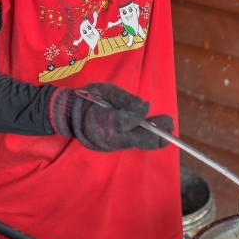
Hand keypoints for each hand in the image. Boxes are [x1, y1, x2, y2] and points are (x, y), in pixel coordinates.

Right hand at [48, 82, 173, 151]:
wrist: (68, 114)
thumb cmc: (88, 97)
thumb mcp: (105, 90)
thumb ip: (125, 98)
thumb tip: (144, 106)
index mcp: (104, 120)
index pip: (128, 120)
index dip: (140, 115)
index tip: (150, 107)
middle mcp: (107, 137)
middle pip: (136, 139)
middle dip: (156, 134)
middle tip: (171, 127)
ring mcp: (107, 145)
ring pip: (133, 144)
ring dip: (151, 138)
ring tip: (166, 132)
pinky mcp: (108, 148)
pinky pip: (127, 144)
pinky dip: (139, 140)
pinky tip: (150, 135)